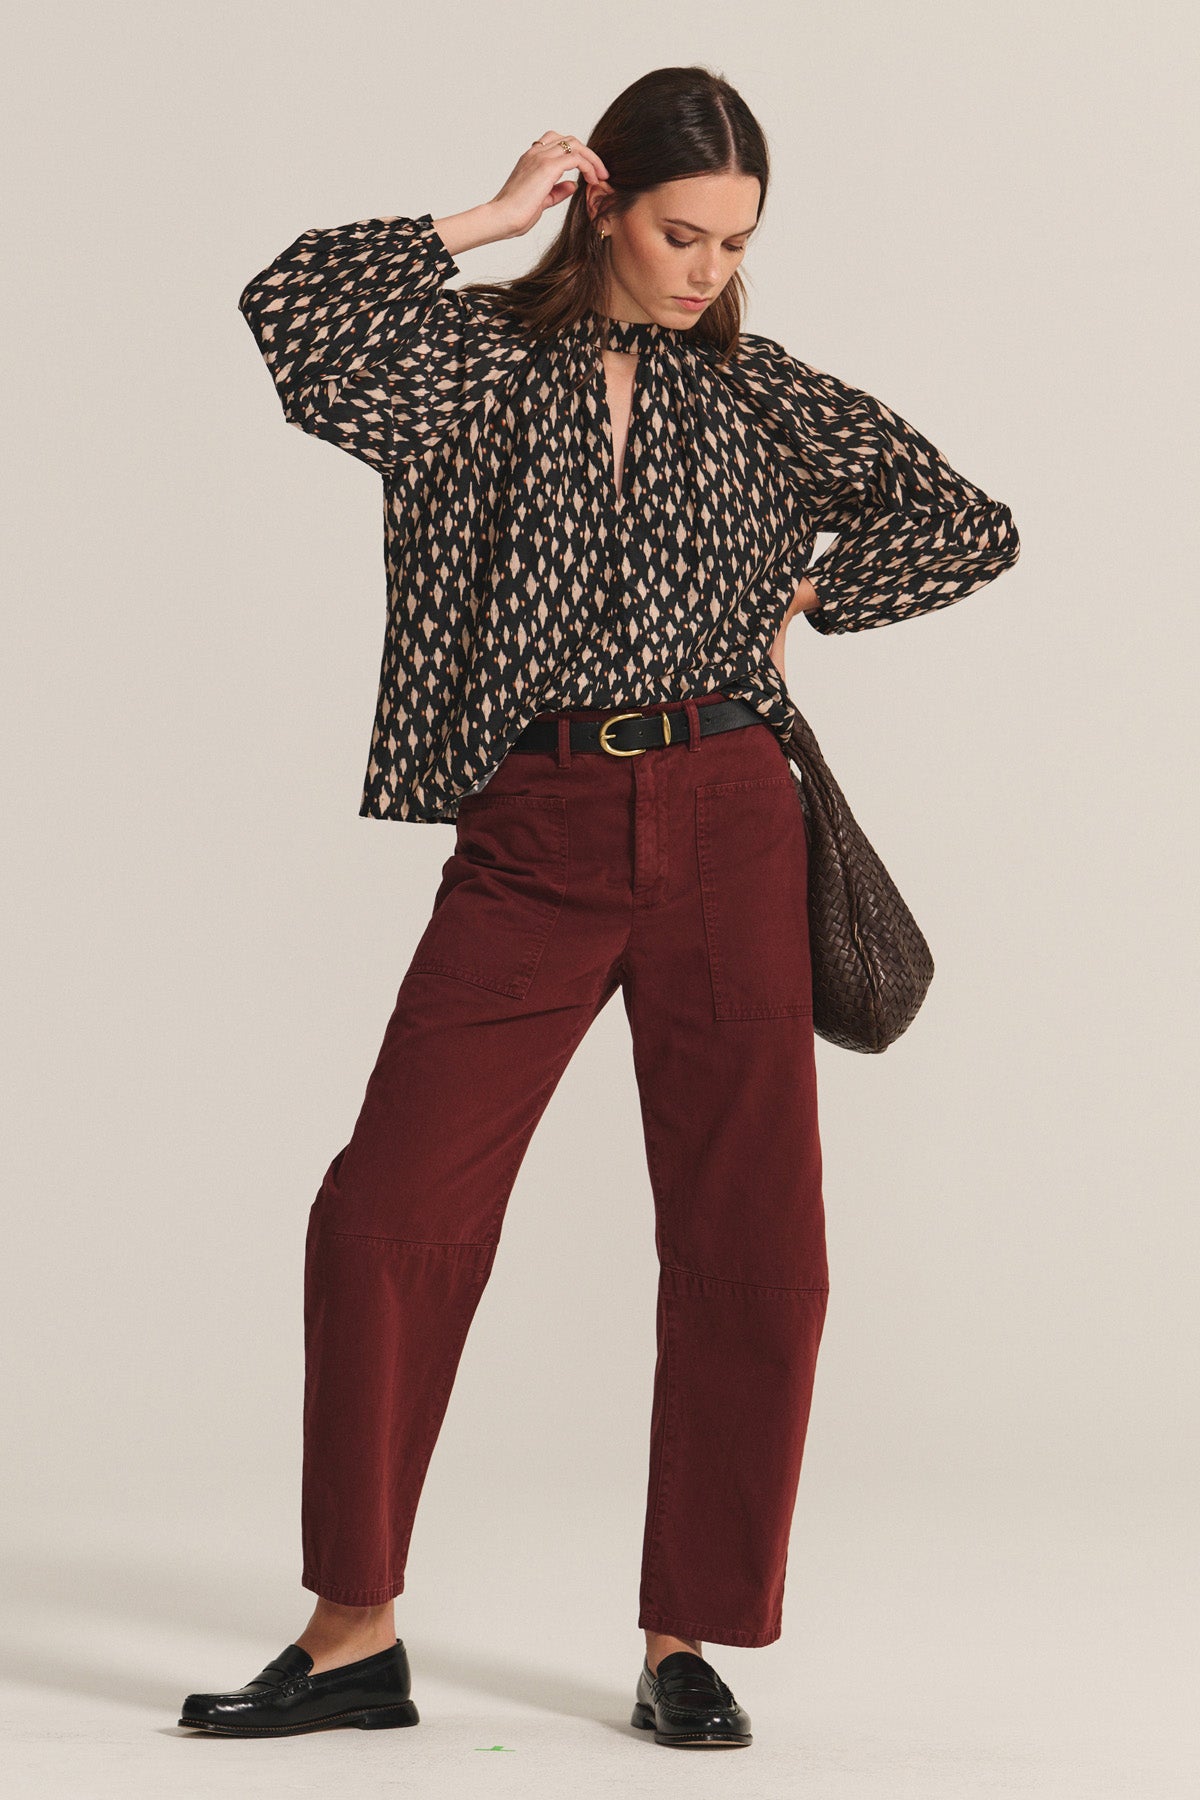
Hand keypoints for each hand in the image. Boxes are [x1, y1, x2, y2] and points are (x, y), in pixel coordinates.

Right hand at [488, 130, 609, 238]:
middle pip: (569, 140)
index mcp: (531, 158)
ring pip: (575, 145)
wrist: (501, 218)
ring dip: (592, 158)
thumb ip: (557, 191)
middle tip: (600, 173)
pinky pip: (576, 158)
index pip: (558, 143)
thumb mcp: (542, 200)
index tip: (589, 173)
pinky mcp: (547, 166)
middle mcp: (535, 153)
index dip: (576, 154)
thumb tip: (572, 185)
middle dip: (588, 154)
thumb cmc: (516, 214)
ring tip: (601, 176)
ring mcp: (541, 157)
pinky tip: (593, 180)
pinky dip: (588, 166)